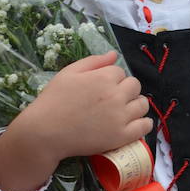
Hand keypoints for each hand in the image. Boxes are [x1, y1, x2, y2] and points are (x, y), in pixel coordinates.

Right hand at [16, 52, 150, 160]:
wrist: (44, 132)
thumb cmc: (53, 100)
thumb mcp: (68, 73)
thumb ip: (93, 61)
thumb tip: (114, 54)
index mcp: (103, 78)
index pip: (120, 71)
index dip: (111, 77)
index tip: (102, 86)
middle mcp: (116, 95)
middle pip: (135, 85)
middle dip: (125, 89)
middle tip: (112, 98)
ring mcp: (120, 117)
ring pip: (143, 104)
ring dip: (136, 104)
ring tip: (123, 110)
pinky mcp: (121, 136)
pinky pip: (144, 126)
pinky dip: (143, 123)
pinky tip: (134, 123)